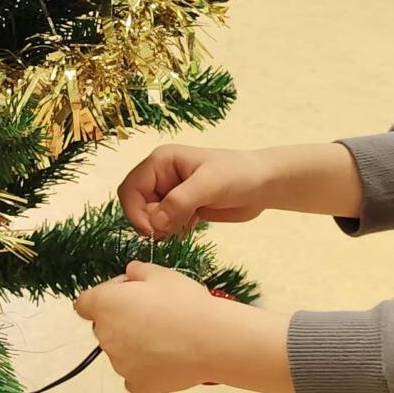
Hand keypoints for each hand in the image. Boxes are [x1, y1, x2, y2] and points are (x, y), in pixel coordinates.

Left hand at [74, 261, 249, 392]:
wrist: (212, 340)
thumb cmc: (185, 301)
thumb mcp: (161, 273)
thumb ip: (136, 271)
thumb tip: (129, 274)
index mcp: (104, 305)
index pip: (84, 303)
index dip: (105, 297)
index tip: (129, 295)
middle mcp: (104, 336)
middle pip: (103, 327)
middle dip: (120, 321)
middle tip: (154, 315)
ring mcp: (119, 364)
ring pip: (120, 352)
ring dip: (133, 345)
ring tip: (167, 339)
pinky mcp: (135, 385)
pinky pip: (133, 375)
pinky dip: (145, 369)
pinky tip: (167, 359)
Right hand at [118, 143, 269, 236]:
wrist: (263, 184)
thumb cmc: (238, 175)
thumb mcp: (209, 184)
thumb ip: (180, 201)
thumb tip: (155, 223)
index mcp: (160, 162)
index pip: (130, 189)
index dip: (135, 212)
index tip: (153, 230)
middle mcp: (160, 176)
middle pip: (136, 205)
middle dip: (150, 221)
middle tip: (172, 229)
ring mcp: (170, 192)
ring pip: (149, 217)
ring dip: (162, 228)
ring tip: (186, 224)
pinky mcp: (180, 208)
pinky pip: (163, 224)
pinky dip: (172, 231)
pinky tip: (191, 225)